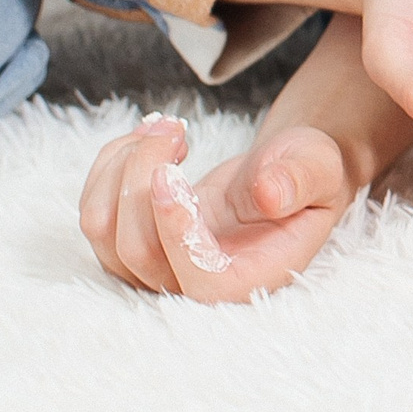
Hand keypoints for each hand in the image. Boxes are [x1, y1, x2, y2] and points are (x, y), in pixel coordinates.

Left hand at [77, 113, 353, 301]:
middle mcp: (193, 286)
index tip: (171, 174)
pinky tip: (146, 137)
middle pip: (136, 250)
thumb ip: (300, 180)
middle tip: (176, 126)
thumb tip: (270, 195)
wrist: (279, 177)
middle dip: (142, 174)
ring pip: (103, 230)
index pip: (198, 280)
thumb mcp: (318, 169)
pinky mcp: (131, 243)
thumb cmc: (303, 175)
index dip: (175, 232)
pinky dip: (110, 164)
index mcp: (247, 281)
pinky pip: (94, 213)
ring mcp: (155, 268)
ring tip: (165, 127)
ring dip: (120, 165)